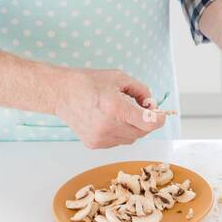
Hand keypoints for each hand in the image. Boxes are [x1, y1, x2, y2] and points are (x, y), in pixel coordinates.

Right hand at [52, 68, 166, 148]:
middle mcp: (109, 127)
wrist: (61, 93)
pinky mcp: (94, 144)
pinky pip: (117, 141)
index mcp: (117, 109)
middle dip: (145, 121)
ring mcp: (101, 138)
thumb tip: (152, 105)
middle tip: (140, 108)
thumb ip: (141, 91)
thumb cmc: (89, 82)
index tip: (160, 114)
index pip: (150, 124)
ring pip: (131, 139)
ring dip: (132, 127)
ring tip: (120, 112)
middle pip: (142, 132)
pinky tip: (109, 119)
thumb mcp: (120, 78)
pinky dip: (119, 132)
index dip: (159, 118)